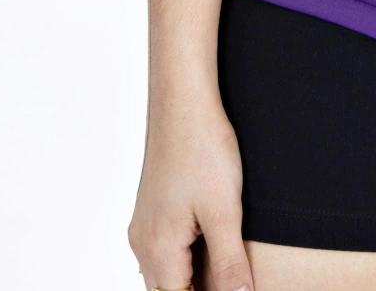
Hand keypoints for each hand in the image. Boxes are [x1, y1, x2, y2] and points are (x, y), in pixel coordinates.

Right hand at [128, 93, 252, 290]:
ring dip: (193, 275)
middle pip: (169, 289)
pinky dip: (187, 256)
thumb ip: (229, 264)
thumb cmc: (202, 149)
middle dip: (200, 286)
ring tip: (227, 263)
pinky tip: (211, 242)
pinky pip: (165, 250)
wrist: (184, 103)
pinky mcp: (152, 211)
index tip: (232, 283)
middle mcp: (143, 243)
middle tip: (233, 274)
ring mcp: (144, 226)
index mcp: (158, 249)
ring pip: (166, 272)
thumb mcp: (224, 211)